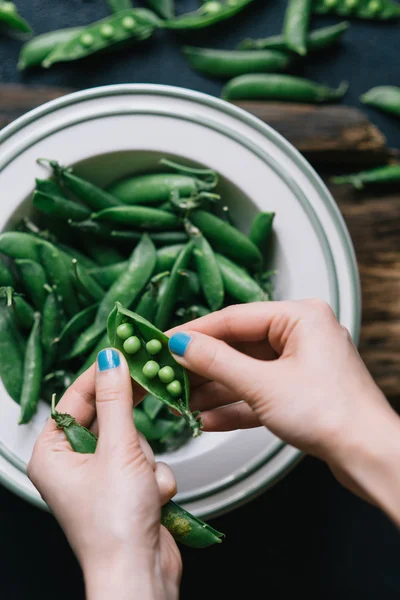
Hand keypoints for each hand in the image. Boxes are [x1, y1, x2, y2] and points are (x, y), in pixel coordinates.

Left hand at [28, 350, 181, 599]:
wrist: (142, 576)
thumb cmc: (116, 525)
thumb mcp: (118, 450)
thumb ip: (117, 401)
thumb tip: (111, 360)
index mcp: (53, 454)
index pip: (75, 398)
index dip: (100, 374)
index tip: (123, 348)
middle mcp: (73, 464)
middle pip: (108, 417)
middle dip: (129, 427)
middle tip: (150, 385)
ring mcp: (101, 477)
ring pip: (133, 440)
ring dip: (146, 459)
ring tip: (144, 483)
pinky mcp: (126, 489)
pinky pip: (146, 462)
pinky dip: (155, 477)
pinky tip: (153, 498)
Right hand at [167, 300, 399, 516]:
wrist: (370, 458)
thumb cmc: (332, 413)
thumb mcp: (262, 385)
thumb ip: (217, 362)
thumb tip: (181, 345)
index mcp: (300, 317)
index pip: (234, 318)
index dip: (196, 332)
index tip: (164, 342)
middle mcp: (301, 335)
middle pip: (238, 346)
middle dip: (203, 367)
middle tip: (169, 375)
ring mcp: (301, 365)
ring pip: (246, 372)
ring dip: (214, 390)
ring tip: (181, 402)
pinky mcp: (299, 392)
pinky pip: (258, 393)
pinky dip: (234, 406)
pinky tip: (205, 418)